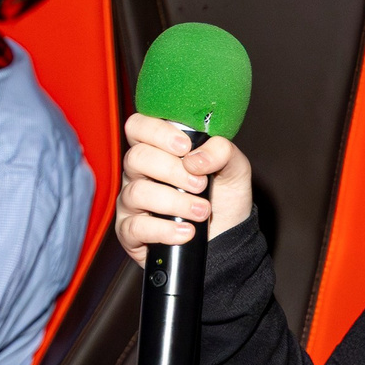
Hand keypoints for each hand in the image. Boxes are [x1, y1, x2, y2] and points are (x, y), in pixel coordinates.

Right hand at [113, 111, 251, 264]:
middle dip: (172, 171)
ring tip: (201, 212)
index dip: (157, 132)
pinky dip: (164, 230)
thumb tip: (195, 158)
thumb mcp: (234, 168)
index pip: (138, 126)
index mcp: (158, 150)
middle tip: (200, 184)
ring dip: (175, 202)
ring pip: (138, 192)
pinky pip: (135, 227)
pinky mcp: (130, 232)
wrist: (228, 238)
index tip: (185, 147)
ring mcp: (132, 202)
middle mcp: (139, 173)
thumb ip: (222, 151)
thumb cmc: (224, 199)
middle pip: (136, 158)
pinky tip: (186, 232)